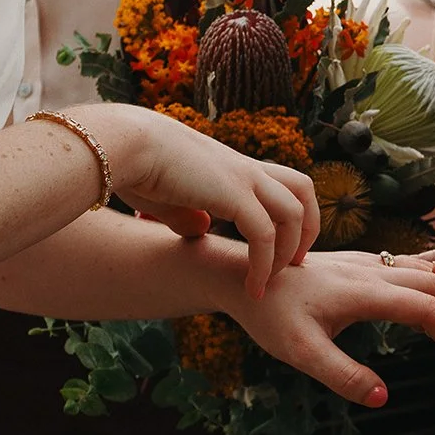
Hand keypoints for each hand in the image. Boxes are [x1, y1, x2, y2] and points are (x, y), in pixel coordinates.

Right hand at [84, 103, 318, 299]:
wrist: (127, 147)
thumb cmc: (137, 169)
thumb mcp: (168, 198)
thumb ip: (188, 214)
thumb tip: (201, 229)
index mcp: (233, 167)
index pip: (282, 183)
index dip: (290, 215)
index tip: (282, 249)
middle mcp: (245, 169)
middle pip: (303, 189)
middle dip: (308, 228)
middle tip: (295, 263)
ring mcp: (243, 178)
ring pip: (294, 212)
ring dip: (289, 252)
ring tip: (272, 281)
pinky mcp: (234, 194)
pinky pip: (265, 235)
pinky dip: (264, 265)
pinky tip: (252, 288)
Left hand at [224, 251, 434, 406]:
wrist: (240, 272)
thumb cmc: (268, 314)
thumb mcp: (301, 354)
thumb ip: (344, 376)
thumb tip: (385, 398)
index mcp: (364, 291)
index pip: (425, 306)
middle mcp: (369, 271)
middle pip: (434, 281)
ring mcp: (363, 263)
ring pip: (422, 269)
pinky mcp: (355, 263)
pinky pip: (405, 265)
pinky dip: (432, 279)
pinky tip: (434, 289)